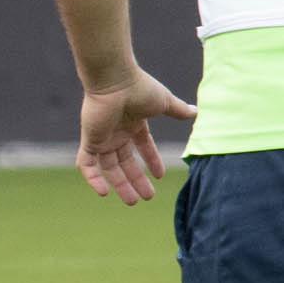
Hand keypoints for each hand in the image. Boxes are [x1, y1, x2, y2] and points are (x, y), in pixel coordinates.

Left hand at [76, 69, 195, 204]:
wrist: (115, 81)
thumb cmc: (140, 88)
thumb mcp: (165, 102)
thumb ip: (178, 110)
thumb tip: (197, 112)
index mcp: (134, 123)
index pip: (142, 146)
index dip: (151, 161)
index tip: (160, 176)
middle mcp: (117, 132)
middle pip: (126, 162)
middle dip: (136, 180)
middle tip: (146, 197)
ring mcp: (102, 137)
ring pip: (109, 167)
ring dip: (120, 185)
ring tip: (132, 201)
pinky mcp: (90, 140)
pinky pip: (86, 164)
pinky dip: (92, 178)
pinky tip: (103, 193)